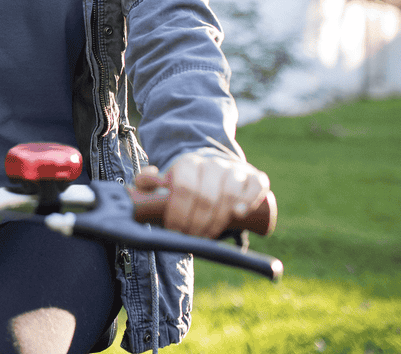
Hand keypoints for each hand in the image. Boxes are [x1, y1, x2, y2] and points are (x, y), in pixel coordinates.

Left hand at [135, 153, 269, 238]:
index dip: (179, 211)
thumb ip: (147, 183)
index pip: (184, 187)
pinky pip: (256, 185)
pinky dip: (249, 199)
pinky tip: (239, 214)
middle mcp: (213, 163)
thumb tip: (143, 184)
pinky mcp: (254, 177)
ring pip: (229, 192)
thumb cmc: (186, 184)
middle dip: (198, 222)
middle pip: (206, 195)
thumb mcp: (164, 182)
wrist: (212, 170)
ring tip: (209, 234)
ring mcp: (235, 169)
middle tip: (192, 237)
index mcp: (188, 163)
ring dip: (219, 218)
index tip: (175, 229)